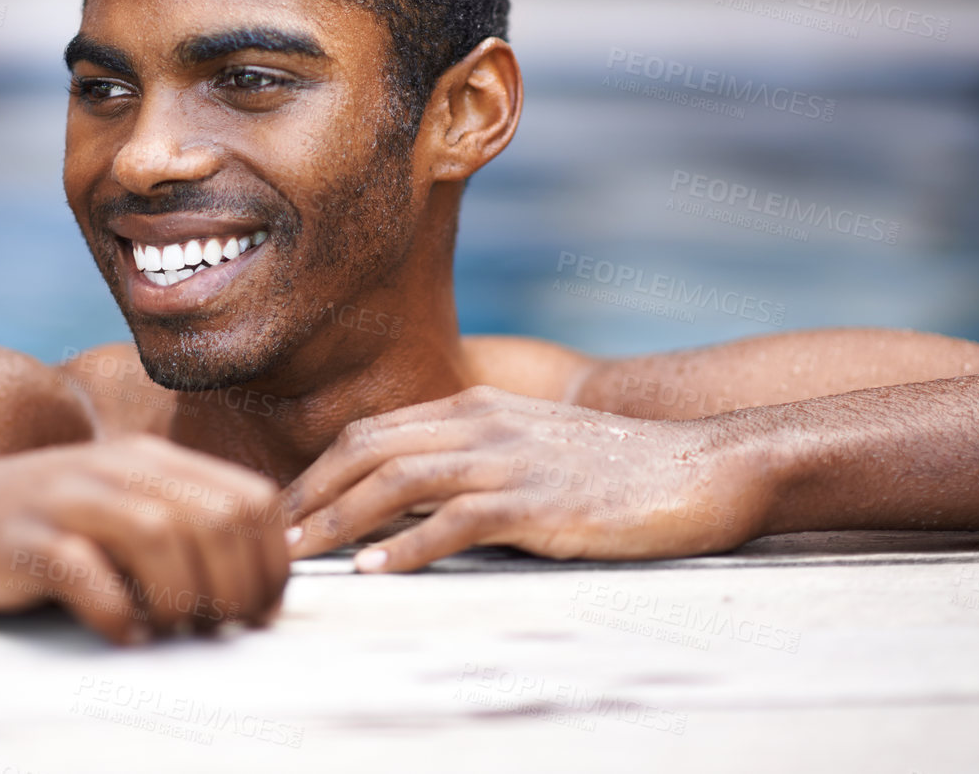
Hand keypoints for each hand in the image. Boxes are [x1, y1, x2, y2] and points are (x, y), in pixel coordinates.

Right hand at [0, 435, 287, 644]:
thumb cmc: (24, 529)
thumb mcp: (111, 511)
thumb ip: (176, 530)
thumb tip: (253, 590)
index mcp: (149, 460)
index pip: (252, 499)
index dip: (272, 563)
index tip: (259, 612)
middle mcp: (115, 468)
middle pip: (220, 518)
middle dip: (238, 587)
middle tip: (220, 631)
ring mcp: (66, 499)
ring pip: (164, 537)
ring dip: (183, 600)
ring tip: (170, 632)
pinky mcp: (21, 540)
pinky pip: (88, 573)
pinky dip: (115, 613)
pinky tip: (116, 633)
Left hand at [281, 385, 764, 571]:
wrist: (704, 467)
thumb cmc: (616, 467)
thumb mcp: (531, 445)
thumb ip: (472, 455)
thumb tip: (408, 494)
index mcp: (474, 407)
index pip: (372, 432)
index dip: (319, 469)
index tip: (286, 509)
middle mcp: (483, 424)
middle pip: (369, 449)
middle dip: (312, 493)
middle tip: (273, 534)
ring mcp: (511, 460)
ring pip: (399, 480)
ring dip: (341, 520)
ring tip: (303, 555)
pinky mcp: (541, 503)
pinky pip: (457, 521)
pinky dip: (409, 547)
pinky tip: (378, 571)